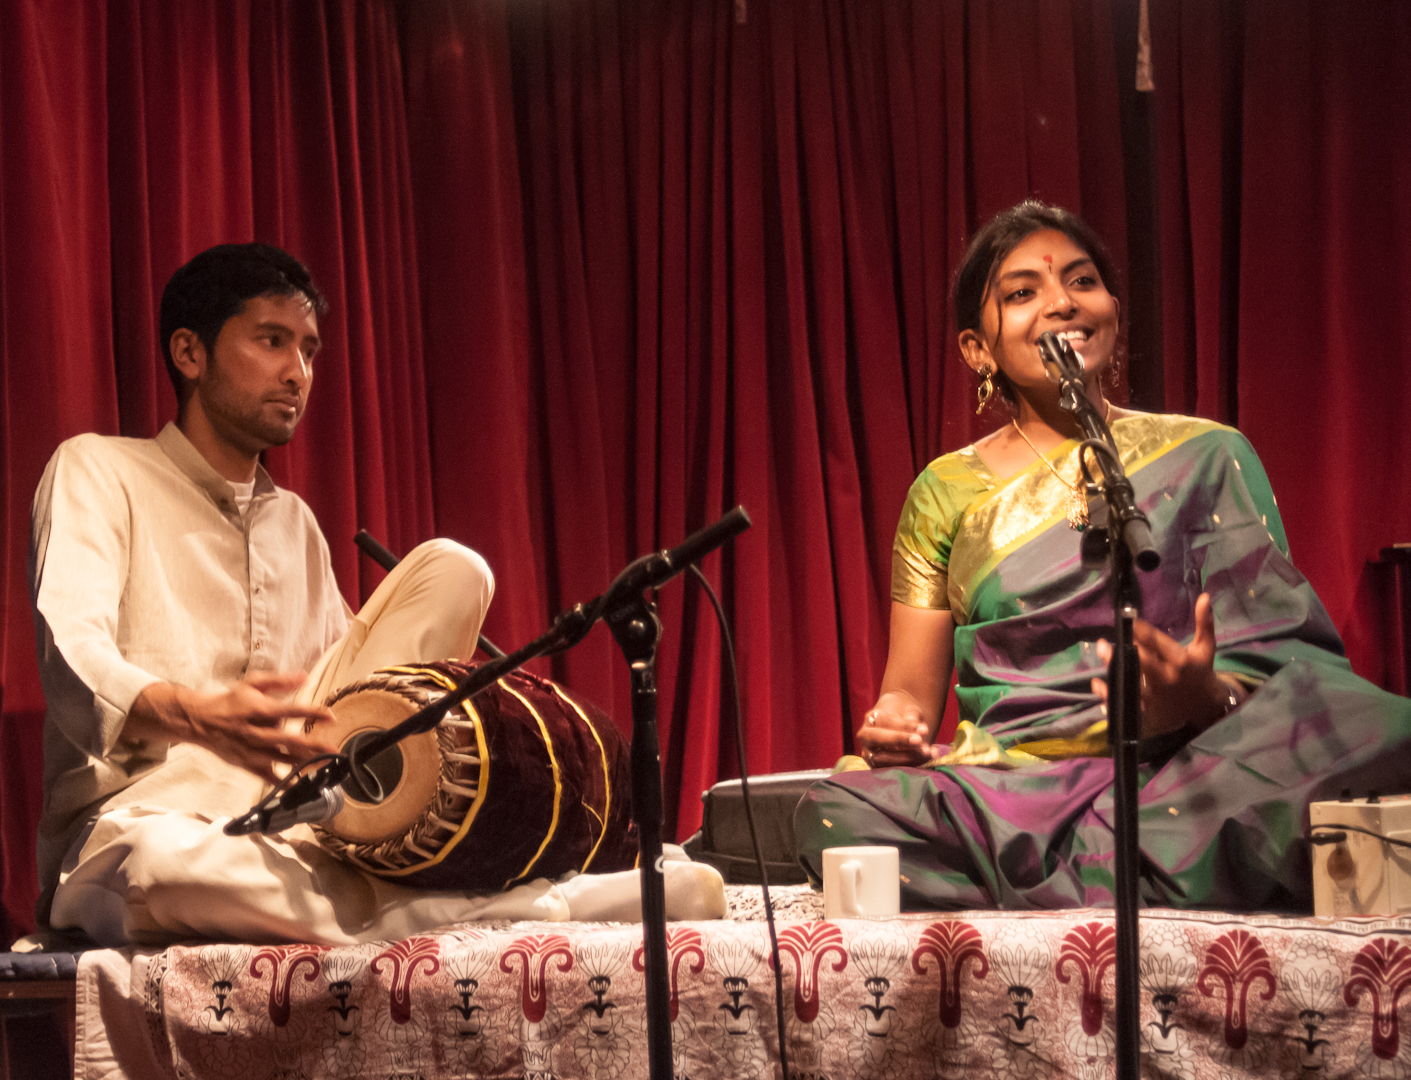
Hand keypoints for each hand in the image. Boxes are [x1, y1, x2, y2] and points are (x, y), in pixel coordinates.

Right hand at [126, 672, 339, 783]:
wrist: (201, 721)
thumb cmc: (231, 701)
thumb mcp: (253, 684)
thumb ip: (279, 681)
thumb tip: (304, 676)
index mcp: (261, 710)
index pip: (291, 711)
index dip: (312, 713)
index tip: (331, 717)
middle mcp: (258, 732)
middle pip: (290, 741)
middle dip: (313, 746)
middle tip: (334, 749)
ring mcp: (252, 751)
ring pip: (282, 760)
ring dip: (305, 764)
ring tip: (325, 767)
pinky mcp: (247, 764)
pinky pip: (267, 776)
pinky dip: (283, 782)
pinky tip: (299, 786)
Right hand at [855, 690, 933, 767]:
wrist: (903, 729)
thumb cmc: (906, 717)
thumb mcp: (910, 711)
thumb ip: (913, 717)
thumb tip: (918, 728)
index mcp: (871, 718)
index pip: (883, 720)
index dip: (903, 725)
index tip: (923, 729)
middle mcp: (865, 737)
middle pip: (876, 738)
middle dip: (898, 739)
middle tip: (919, 740)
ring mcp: (869, 754)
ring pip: (882, 758)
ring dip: (906, 756)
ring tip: (927, 752)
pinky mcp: (878, 768)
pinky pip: (891, 769)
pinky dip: (911, 765)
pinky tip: (928, 758)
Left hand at [1091, 592, 1234, 737]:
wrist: (1205, 707)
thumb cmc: (1200, 672)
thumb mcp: (1205, 648)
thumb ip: (1204, 623)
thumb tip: (1204, 597)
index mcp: (1180, 660)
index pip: (1159, 643)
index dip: (1143, 632)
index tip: (1130, 622)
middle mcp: (1167, 676)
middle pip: (1141, 661)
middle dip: (1123, 649)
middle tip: (1105, 640)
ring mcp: (1156, 694)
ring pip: (1130, 680)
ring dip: (1113, 667)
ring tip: (1101, 652)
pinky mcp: (1148, 709)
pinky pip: (1125, 700)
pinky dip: (1109, 693)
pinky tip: (1098, 682)